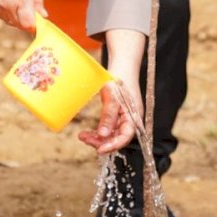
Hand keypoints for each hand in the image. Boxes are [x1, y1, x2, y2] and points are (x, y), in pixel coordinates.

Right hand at [0, 0, 45, 31]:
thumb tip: (43, 15)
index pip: (30, 24)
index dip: (37, 24)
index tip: (39, 17)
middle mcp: (8, 7)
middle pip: (22, 26)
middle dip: (28, 19)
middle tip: (28, 5)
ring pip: (13, 23)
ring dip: (18, 16)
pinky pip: (4, 17)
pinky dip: (9, 12)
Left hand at [78, 27, 144, 154]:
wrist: (122, 67)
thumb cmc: (118, 79)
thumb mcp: (112, 97)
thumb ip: (108, 116)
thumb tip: (103, 135)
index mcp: (133, 116)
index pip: (125, 137)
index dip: (113, 145)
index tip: (99, 150)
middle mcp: (130, 120)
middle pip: (117, 138)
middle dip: (101, 142)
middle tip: (84, 139)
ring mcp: (124, 118)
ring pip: (112, 135)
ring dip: (98, 138)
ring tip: (82, 136)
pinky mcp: (117, 116)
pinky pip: (109, 129)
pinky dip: (99, 132)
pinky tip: (88, 133)